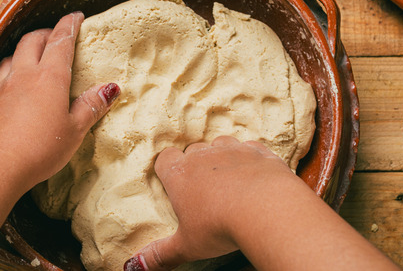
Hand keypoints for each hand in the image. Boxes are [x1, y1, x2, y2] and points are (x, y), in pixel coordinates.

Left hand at [0, 12, 119, 189]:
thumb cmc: (39, 148)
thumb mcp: (74, 130)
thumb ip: (90, 107)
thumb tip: (110, 88)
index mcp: (50, 77)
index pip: (61, 41)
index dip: (69, 25)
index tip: (76, 17)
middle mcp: (25, 76)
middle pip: (33, 41)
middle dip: (47, 32)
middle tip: (58, 35)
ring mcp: (5, 88)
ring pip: (14, 55)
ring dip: (26, 48)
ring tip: (34, 52)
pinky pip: (1, 75)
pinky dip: (11, 68)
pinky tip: (13, 79)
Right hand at [125, 136, 298, 270]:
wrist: (266, 208)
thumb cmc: (220, 226)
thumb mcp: (186, 245)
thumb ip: (160, 254)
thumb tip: (136, 265)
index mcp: (180, 175)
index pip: (165, 160)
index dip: (168, 169)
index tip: (174, 184)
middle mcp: (204, 156)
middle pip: (193, 151)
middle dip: (196, 165)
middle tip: (203, 189)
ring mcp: (232, 150)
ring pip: (221, 144)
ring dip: (223, 158)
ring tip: (229, 180)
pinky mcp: (258, 152)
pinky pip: (250, 148)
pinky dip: (251, 159)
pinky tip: (254, 175)